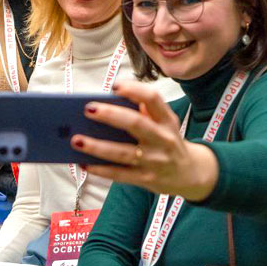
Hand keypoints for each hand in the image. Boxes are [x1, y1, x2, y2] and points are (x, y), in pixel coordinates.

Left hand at [71, 80, 218, 200]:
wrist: (190, 174)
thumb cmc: (166, 140)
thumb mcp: (165, 122)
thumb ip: (144, 110)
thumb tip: (106, 102)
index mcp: (166, 119)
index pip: (153, 99)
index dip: (134, 90)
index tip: (114, 86)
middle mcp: (163, 139)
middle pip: (136, 124)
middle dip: (110, 116)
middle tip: (87, 109)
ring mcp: (155, 161)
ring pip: (123, 152)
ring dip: (97, 147)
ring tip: (76, 140)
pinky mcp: (146, 179)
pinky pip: (120, 174)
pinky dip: (100, 170)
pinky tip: (83, 163)